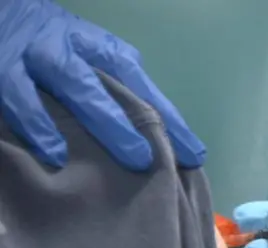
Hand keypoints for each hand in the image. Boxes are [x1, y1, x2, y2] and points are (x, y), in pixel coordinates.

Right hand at [0, 0, 204, 169]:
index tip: (194, 154)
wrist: (7, 11)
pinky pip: (23, 99)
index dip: (170, 120)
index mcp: (105, 52)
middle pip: (115, 88)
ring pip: (78, 88)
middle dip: (139, 125)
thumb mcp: (96, 58)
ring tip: (128, 157)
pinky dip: (39, 126)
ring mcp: (42, 58)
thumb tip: (161, 126)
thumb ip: (122, 86)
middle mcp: (78, 51)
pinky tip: (55, 153)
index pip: (145, 88)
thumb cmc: (61, 45)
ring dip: (106, 123)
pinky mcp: (6, 70)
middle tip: (156, 158)